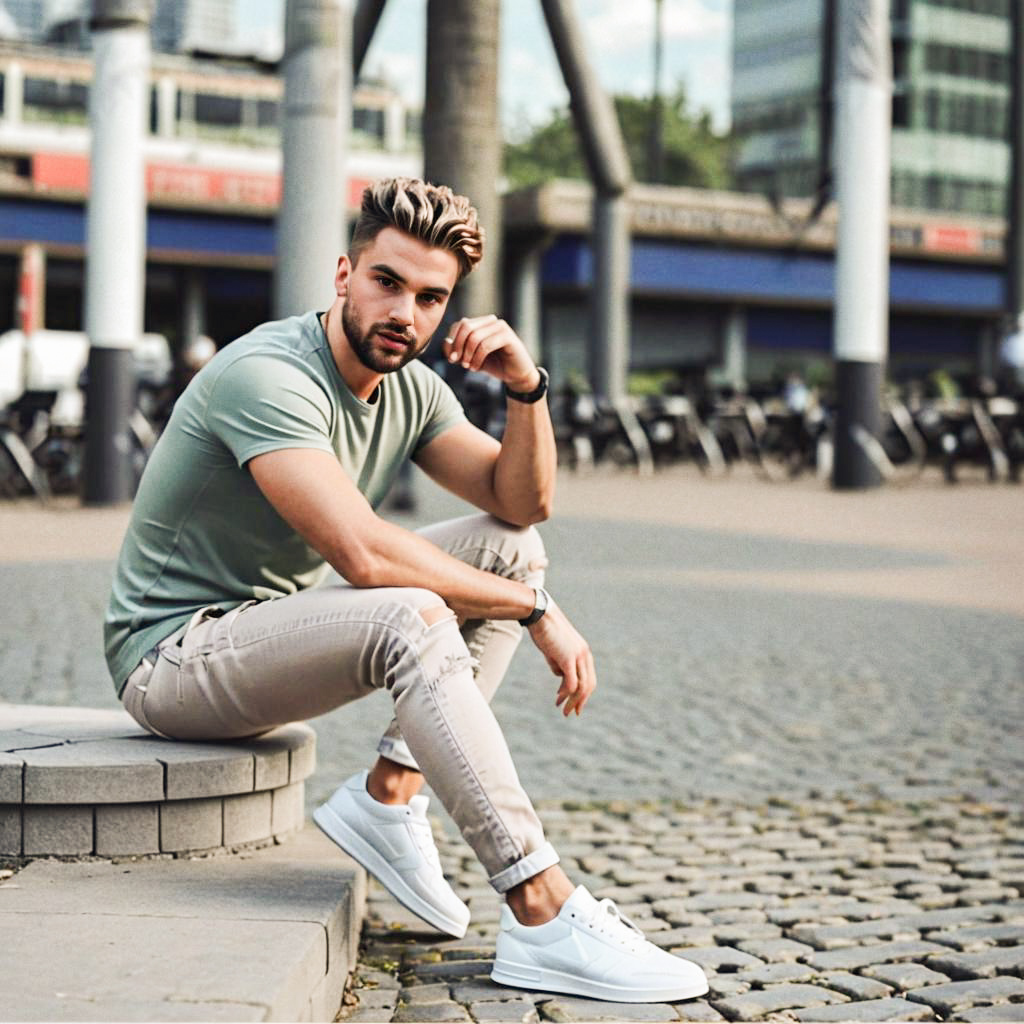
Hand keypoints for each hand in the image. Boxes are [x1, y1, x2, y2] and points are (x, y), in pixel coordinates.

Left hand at [444, 315, 539, 391]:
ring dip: (467, 354)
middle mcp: (491, 321)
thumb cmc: (494, 365)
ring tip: (468, 367)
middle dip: (458, 346)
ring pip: (474, 336)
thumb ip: (457, 351)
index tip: (451, 359)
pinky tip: (476, 368)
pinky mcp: (508, 337)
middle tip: (456, 362)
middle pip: (466, 326)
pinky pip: (486, 345)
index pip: (460, 324)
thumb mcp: (470, 359)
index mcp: (482, 323)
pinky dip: (477, 358)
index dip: (453, 341)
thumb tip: (446, 343)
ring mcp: (501, 327)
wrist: (516, 376)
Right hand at [526, 599, 596, 716]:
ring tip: (564, 711)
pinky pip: (571, 683)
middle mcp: (585, 655)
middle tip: (572, 713)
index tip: (575, 704)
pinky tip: (558, 699)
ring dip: (573, 701)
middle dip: (580, 701)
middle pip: (589, 685)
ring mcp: (578, 656)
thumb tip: (560, 675)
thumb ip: (559, 662)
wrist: (540, 613)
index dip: (584, 694)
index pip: (590, 678)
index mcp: (584, 652)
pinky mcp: (568, 658)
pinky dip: (566, 694)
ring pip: (582, 687)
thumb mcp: (554, 649)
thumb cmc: (544, 629)